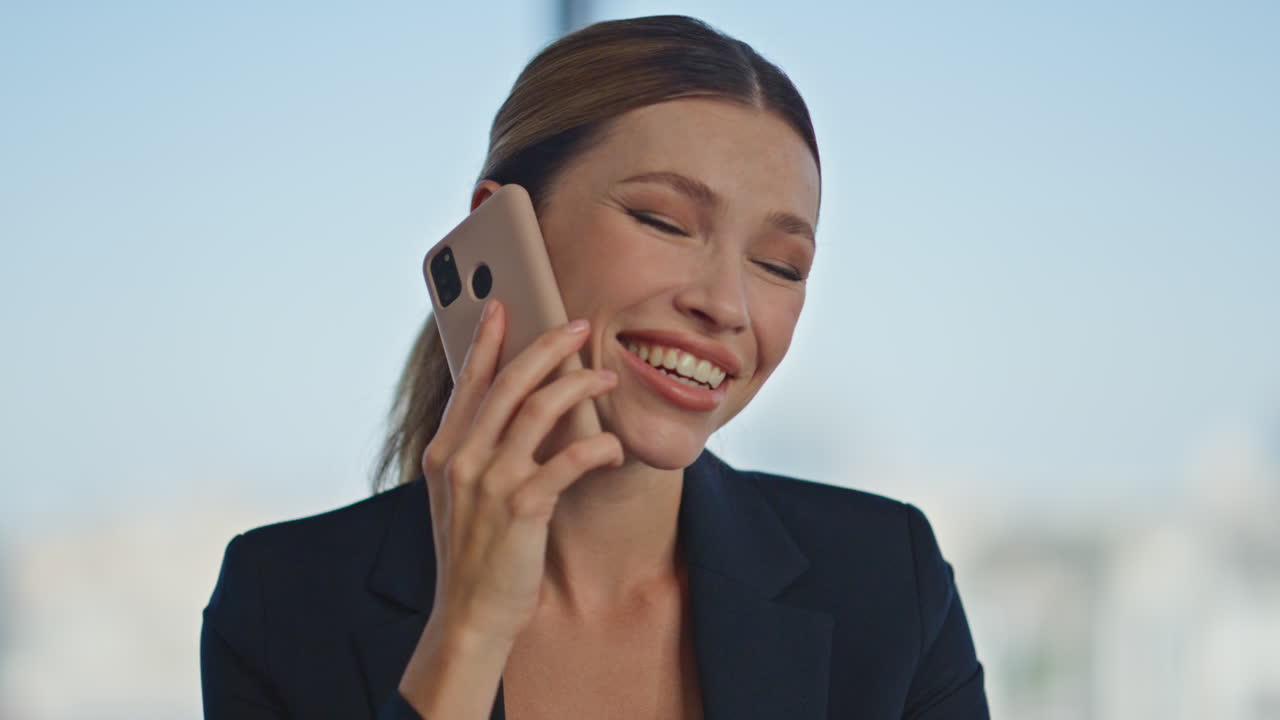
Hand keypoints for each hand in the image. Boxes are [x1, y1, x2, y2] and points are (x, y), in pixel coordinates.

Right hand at [421, 299, 621, 646]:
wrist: (470, 614)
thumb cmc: (475, 554)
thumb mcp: (460, 496)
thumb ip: (476, 453)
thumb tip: (508, 411)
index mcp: (444, 451)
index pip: (469, 382)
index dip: (486, 340)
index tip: (501, 305)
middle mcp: (462, 459)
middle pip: (509, 384)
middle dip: (546, 347)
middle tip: (577, 326)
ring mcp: (489, 482)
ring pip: (540, 410)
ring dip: (579, 387)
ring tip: (607, 379)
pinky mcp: (522, 508)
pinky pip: (566, 460)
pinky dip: (595, 447)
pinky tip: (611, 447)